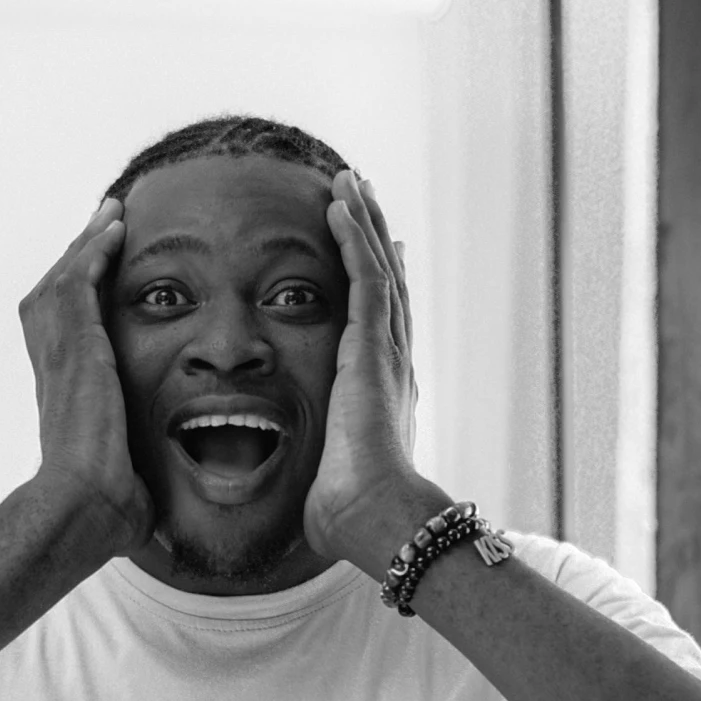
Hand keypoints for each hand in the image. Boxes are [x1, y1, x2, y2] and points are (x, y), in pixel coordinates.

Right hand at [18, 198, 154, 559]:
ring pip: (65, 279)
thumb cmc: (103, 511)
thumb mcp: (129, 492)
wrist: (81, 506)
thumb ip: (145, 497)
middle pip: (55, 293)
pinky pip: (77, 283)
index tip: (98, 274)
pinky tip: (113, 229)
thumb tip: (179, 547)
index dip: (78, 298)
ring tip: (111, 213)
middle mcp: (54, 367)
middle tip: (103, 225)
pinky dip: (92, 252)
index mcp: (64, 393)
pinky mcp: (76, 347)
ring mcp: (60, 355)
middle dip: (79, 256)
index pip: (64, 331)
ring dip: (88, 244)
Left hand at [305, 171, 440, 570]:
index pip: (379, 321)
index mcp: (379, 389)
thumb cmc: (350, 512)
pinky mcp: (372, 347)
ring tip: (350, 183)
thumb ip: (321, 469)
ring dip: (363, 223)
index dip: (375, 280)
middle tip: (361, 196)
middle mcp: (390, 362)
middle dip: (371, 237)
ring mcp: (385, 352)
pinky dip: (355, 238)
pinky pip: (365, 278)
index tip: (373, 249)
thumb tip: (310, 491)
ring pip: (377, 269)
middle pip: (383, 282)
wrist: (377, 517)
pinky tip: (342, 205)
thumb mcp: (329, 478)